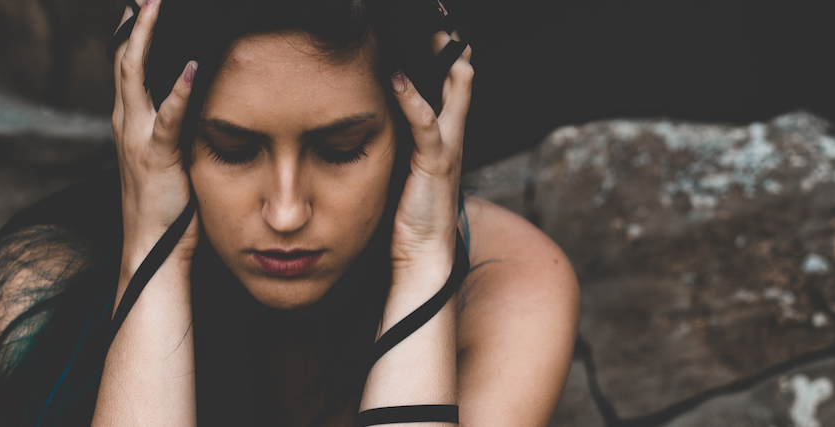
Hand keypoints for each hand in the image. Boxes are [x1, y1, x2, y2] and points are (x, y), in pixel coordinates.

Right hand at [112, 0, 199, 268]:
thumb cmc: (166, 205)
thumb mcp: (168, 154)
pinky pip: (166, 118)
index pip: (126, 63)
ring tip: (158, 5)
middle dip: (136, 20)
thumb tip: (198, 94)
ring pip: (134, 76)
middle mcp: (126, 123)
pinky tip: (192, 67)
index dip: (134, 29)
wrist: (151, 249)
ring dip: (148, 38)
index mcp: (128, 120)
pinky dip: (178, 90)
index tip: (143, 1)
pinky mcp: (158, 158)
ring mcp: (137, 139)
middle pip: (124, 58)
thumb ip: (175, 124)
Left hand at [389, 30, 473, 289]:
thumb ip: (399, 146)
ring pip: (455, 93)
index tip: (439, 31)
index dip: (449, 59)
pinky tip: (399, 76)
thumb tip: (373, 124)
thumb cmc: (410, 218)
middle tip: (442, 21)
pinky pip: (426, 123)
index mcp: (445, 140)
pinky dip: (412, 97)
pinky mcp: (434, 164)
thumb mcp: (403, 172)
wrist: (424, 256)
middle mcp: (452, 139)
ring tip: (433, 33)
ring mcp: (447, 150)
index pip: (452, 89)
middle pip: (461, 82)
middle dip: (452, 49)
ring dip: (443, 60)